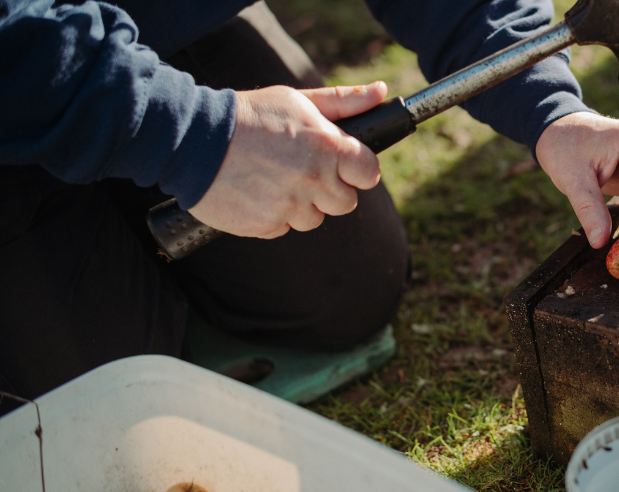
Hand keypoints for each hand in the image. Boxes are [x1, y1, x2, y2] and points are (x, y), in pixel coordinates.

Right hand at [188, 82, 387, 237]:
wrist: (193, 140)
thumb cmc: (250, 116)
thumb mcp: (298, 100)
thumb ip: (343, 101)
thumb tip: (381, 92)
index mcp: (328, 147)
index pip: (369, 174)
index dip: (358, 170)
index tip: (344, 165)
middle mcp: (313, 180)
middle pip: (345, 202)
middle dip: (329, 189)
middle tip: (301, 169)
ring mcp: (290, 206)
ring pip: (313, 218)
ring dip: (299, 204)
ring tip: (272, 177)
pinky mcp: (266, 225)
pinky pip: (282, 228)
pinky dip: (272, 215)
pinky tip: (256, 191)